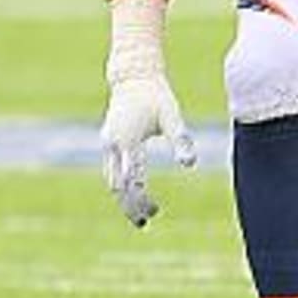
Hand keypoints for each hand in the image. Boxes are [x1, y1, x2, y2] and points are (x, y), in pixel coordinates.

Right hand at [100, 72, 195, 227]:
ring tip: (142, 214)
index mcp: (128, 141)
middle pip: (117, 186)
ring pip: (111, 179)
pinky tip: (136, 192)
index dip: (141, 200)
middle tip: (145, 221)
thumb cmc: (156, 96)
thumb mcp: (172, 116)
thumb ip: (181, 140)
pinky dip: (121, 185)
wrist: (133, 76)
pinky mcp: (108, 142)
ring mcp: (108, 143)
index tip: (154, 212)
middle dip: (129, 205)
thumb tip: (190, 165)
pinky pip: (111, 170)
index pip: (132, 180)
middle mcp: (114, 144)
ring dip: (124, 197)